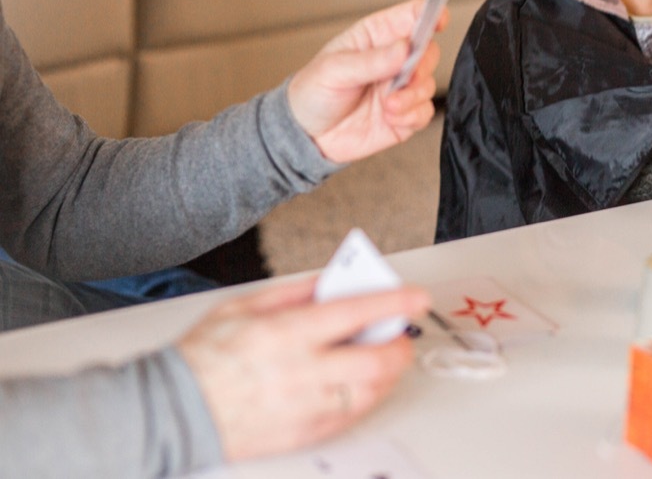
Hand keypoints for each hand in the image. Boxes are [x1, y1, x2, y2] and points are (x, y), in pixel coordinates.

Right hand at [177, 275, 430, 462]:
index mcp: (284, 334)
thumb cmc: (202, 356)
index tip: (417, 296)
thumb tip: (334, 281)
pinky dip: (365, 397)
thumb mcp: (244, 306)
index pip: (355, 312)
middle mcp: (299, 373)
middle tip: (403, 334)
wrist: (171, 410)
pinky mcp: (302, 434)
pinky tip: (362, 383)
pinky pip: (350, 417)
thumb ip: (295, 292)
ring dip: (388, 373)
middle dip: (400, 344)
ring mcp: (303, 408)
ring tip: (386, 357)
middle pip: (374, 360)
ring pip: (369, 391)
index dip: (394, 302)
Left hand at [287, 0, 447, 162]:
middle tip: (405, 76)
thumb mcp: (334, 70)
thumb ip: (371, 60)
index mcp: (376, 36)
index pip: (410, 16)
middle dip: (421, 65)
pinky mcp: (405, 114)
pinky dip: (412, 115)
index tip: (438, 20)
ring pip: (428, 84)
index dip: (429, 13)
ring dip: (412, 96)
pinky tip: (391, 117)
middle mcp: (393, 60)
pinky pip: (424, 112)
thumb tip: (404, 48)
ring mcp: (401, 88)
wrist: (307, 135)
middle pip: (428, 51)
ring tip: (388, 105)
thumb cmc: (314, 92)